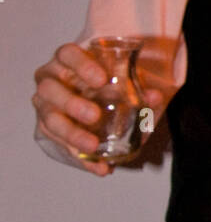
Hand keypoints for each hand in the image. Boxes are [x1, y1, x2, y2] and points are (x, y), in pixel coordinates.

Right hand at [32, 42, 164, 175]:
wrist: (87, 93)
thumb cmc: (101, 80)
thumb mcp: (118, 78)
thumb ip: (136, 85)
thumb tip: (155, 97)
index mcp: (65, 60)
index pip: (67, 54)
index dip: (81, 65)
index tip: (101, 80)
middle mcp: (49, 80)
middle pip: (49, 89)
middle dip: (71, 104)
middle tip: (95, 116)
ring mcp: (45, 105)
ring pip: (50, 120)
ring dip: (72, 135)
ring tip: (93, 146)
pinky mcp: (49, 129)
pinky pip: (60, 146)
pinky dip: (82, 159)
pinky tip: (100, 167)